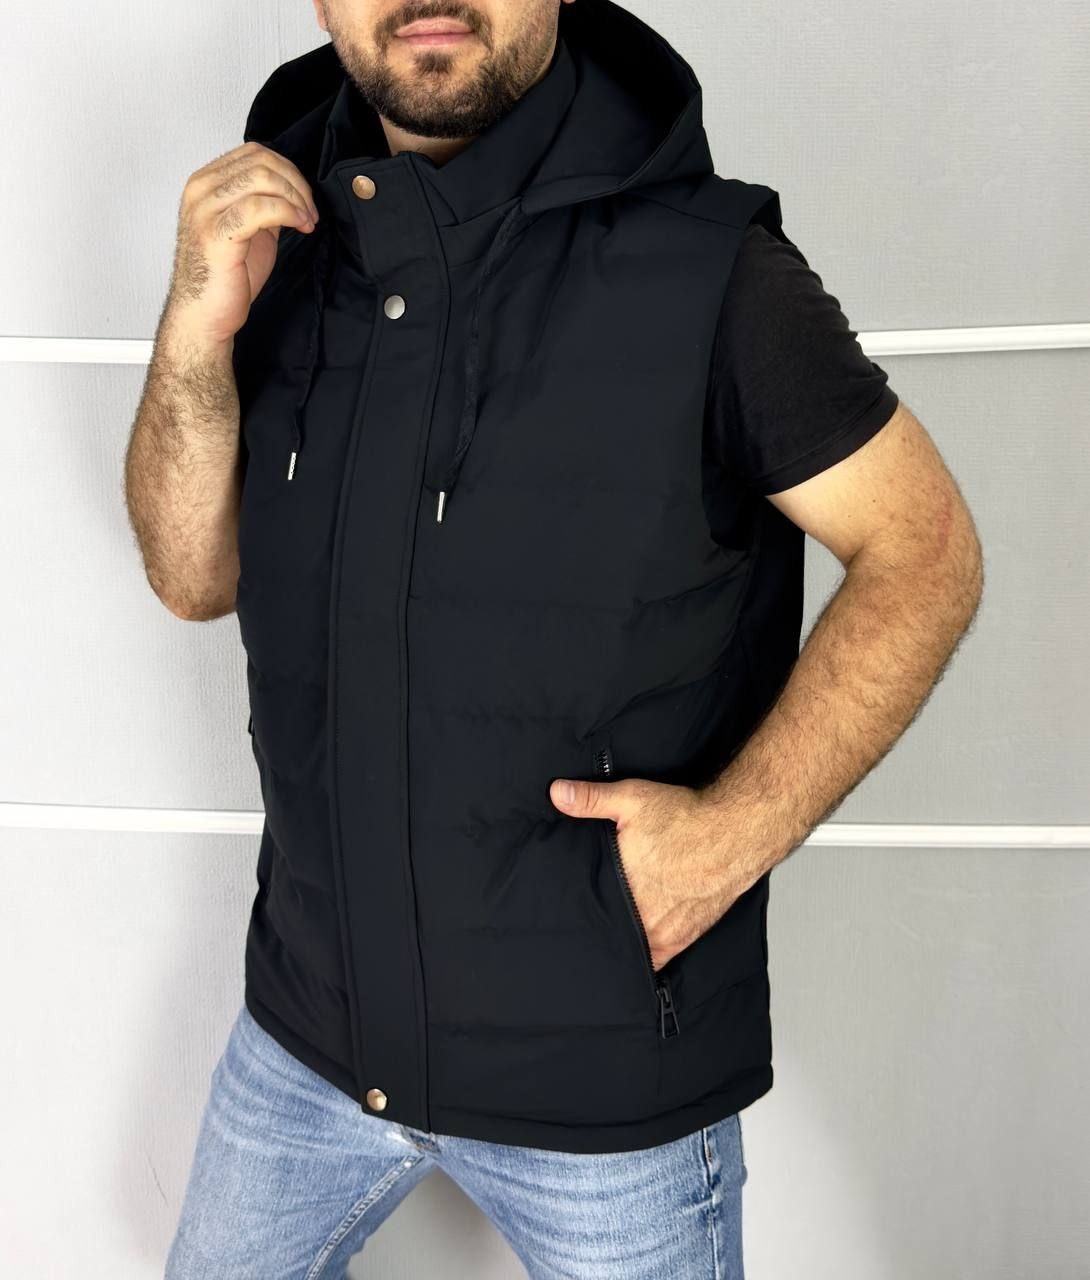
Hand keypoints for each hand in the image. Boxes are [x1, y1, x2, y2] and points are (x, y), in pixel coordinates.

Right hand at [165, 141, 320, 350]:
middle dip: (296, 184)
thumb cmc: (224, 278)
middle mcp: (201, 190)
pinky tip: (299, 226)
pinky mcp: (216, 233)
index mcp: (206, 183)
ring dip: (295, 198)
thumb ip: (263, 204)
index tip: (306, 199)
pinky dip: (288, 212)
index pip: (254, 153)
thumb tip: (291, 191)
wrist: (205, 315)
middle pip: (261, 161)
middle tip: (311, 212)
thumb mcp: (248, 229)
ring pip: (262, 178)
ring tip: (307, 222)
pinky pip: (260, 207)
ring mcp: (205, 210)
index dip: (289, 171)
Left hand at [548, 771, 751, 969]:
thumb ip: (591, 799)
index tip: (563, 913)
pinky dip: (644, 953)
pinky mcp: (684, 938)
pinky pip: (656, 959)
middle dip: (597, 927)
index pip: (588, 913)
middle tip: (582, 922)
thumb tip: (556, 793)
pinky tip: (635, 945)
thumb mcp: (632, 799)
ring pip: (631, 948)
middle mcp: (644, 917)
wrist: (736, 832)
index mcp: (624, 888)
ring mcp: (665, 933)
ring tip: (608, 933)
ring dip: (621, 940)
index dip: (575, 914)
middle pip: (608, 933)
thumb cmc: (687, 817)